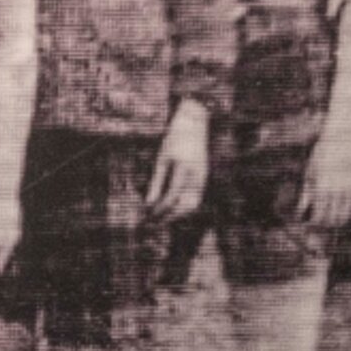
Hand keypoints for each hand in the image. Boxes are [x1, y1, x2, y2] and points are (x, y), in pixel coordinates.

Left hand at [146, 99, 208, 220]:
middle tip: (153, 224)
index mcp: (183, 169)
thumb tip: (148, 204)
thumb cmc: (173, 140)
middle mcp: (196, 177)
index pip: (171, 197)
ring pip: (192, 206)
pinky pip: (195, 199)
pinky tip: (170, 210)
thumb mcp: (160, 160)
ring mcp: (203, 179)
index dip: (159, 209)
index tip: (147, 215)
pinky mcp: (204, 179)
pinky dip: (183, 208)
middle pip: (185, 207)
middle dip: (169, 218)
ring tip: (161, 220)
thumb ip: (155, 183)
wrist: (193, 126)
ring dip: (177, 216)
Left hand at [301, 125, 350, 227]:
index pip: (317, 214)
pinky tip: (344, 215)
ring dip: (336, 221)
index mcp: (320, 186)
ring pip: (344, 214)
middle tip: (318, 226)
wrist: (342, 139)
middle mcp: (335, 190)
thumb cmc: (321, 154)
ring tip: (330, 224)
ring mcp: (349, 188)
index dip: (312, 223)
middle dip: (323, 225)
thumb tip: (303, 209)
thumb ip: (308, 191)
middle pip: (330, 217)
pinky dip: (349, 213)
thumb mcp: (310, 171)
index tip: (308, 225)